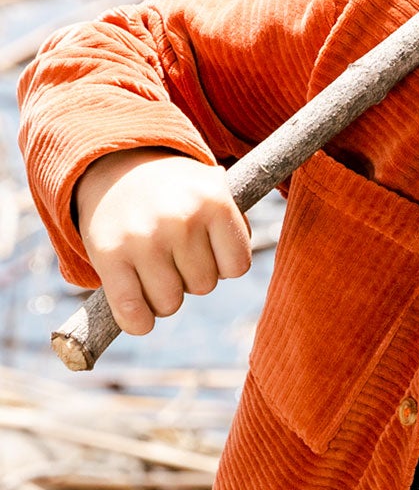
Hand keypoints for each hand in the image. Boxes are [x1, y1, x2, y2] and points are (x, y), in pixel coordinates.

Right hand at [73, 147, 251, 334]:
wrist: (117, 166)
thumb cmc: (177, 192)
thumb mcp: (214, 191)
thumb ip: (233, 228)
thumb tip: (233, 268)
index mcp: (215, 201)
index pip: (237, 267)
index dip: (223, 264)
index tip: (208, 248)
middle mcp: (181, 219)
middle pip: (204, 286)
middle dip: (190, 276)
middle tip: (173, 252)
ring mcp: (144, 239)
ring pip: (170, 303)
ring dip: (164, 295)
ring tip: (154, 267)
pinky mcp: (110, 256)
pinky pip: (133, 313)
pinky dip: (138, 322)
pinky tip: (138, 314)